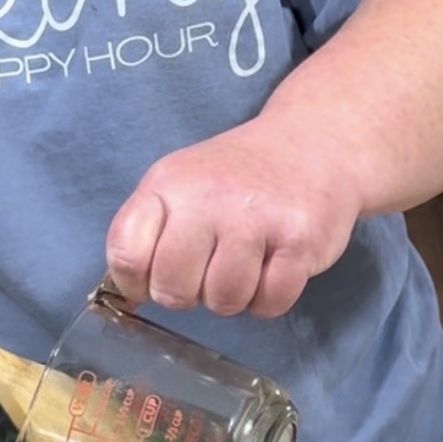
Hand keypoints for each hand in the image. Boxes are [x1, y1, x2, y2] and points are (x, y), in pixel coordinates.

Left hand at [105, 114, 363, 318]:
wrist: (316, 139)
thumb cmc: (238, 177)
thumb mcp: (181, 187)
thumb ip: (148, 237)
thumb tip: (126, 300)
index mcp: (167, 184)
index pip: (126, 254)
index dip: (137, 282)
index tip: (156, 276)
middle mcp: (208, 197)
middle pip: (173, 289)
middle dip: (188, 295)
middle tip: (208, 270)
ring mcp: (256, 217)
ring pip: (223, 300)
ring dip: (234, 297)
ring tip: (246, 265)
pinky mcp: (300, 239)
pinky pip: (270, 302)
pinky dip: (270, 299)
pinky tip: (275, 268)